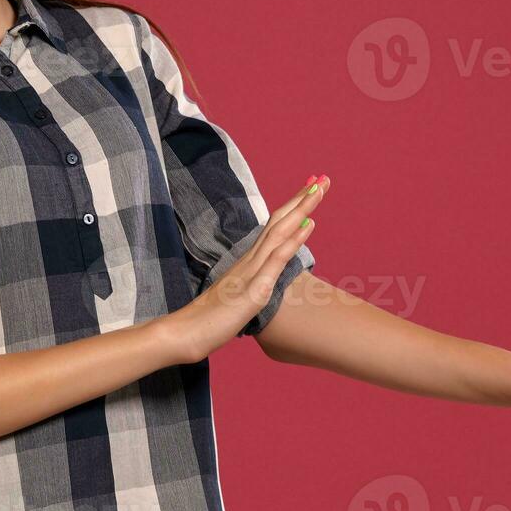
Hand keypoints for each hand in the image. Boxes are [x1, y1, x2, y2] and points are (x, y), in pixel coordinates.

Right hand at [165, 175, 329, 364]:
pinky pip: (276, 259)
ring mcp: (252, 271)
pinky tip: (309, 223)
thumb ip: (248, 287)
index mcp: (248, 261)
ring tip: (320, 188)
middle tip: (323, 178)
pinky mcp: (254, 289)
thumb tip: (260, 284)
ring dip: (302, 208)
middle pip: (279, 221)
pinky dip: (294, 239)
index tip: (310, 190)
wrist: (186, 332)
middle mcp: (250, 259)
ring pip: (280, 231)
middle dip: (302, 199)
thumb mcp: (236, 299)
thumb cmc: (210, 319)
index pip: (274, 227)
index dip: (293, 208)